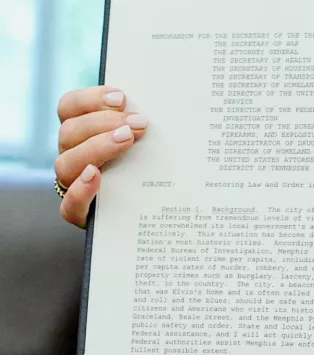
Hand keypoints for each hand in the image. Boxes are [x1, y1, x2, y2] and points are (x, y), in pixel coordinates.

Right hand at [55, 86, 146, 226]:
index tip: (121, 98)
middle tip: (139, 123)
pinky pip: (69, 203)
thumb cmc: (148, 170)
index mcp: (81, 133)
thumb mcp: (146, 144)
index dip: (90, 99)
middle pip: (70, 132)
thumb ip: (142, 125)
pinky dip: (81, 189)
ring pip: (66, 163)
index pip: (69, 107)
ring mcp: (73, 184)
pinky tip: (97, 176)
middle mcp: (72, 155)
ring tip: (126, 140)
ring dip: (97, 147)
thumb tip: (163, 107)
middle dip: (105, 122)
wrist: (147, 213)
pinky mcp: (79, 213)